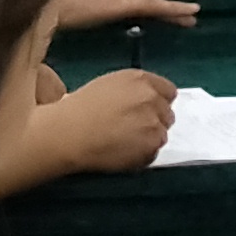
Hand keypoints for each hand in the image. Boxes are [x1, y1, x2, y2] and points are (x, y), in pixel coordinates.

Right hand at [28, 66, 176, 174]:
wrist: (67, 134)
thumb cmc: (78, 109)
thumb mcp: (108, 86)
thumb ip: (132, 91)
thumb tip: (143, 103)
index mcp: (140, 80)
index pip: (168, 91)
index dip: (158, 103)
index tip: (146, 112)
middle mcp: (151, 98)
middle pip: (167, 114)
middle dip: (154, 121)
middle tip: (132, 130)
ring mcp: (154, 122)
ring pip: (161, 134)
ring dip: (148, 139)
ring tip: (123, 143)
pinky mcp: (151, 146)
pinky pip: (153, 153)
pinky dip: (141, 156)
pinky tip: (121, 153)